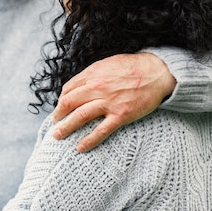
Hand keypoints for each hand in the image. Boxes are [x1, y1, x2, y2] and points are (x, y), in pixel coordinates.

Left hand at [52, 53, 175, 151]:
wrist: (157, 72)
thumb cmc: (133, 66)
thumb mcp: (107, 63)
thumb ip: (92, 74)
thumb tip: (78, 86)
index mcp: (93, 74)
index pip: (68, 89)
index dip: (61, 100)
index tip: (60, 108)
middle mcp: (97, 87)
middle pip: (69, 102)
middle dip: (58, 114)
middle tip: (54, 123)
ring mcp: (109, 102)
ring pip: (80, 116)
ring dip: (66, 127)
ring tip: (57, 136)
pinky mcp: (121, 115)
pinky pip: (101, 130)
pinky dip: (89, 140)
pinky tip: (80, 147)